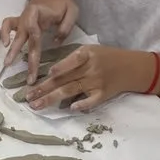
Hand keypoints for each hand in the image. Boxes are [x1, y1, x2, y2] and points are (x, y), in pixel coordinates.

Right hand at [0, 0, 77, 82]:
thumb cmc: (63, 3)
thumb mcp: (72, 11)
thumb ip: (66, 26)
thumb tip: (55, 42)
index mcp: (39, 14)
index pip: (35, 32)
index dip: (33, 46)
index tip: (35, 59)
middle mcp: (27, 17)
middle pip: (24, 38)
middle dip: (25, 57)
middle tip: (27, 76)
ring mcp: (22, 19)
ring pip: (15, 34)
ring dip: (11, 49)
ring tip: (7, 64)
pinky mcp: (19, 21)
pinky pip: (7, 24)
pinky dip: (3, 32)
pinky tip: (4, 44)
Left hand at [26, 44, 155, 110]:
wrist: (131, 67)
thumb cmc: (106, 57)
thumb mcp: (91, 51)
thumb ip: (72, 61)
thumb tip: (49, 75)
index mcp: (87, 54)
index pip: (71, 61)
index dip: (60, 67)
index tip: (47, 73)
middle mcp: (91, 68)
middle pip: (65, 78)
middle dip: (44, 88)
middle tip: (28, 97)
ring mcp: (97, 82)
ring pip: (71, 90)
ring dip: (52, 98)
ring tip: (36, 105)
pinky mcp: (103, 94)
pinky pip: (91, 101)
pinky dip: (82, 104)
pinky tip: (70, 108)